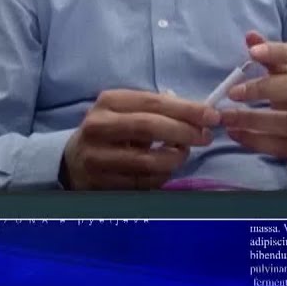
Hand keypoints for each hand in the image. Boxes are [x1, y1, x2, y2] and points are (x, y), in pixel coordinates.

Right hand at [61, 89, 220, 189]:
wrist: (74, 160)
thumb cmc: (114, 130)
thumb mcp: (130, 110)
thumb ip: (162, 109)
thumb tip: (202, 113)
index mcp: (109, 101)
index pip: (154, 102)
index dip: (187, 109)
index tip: (212, 115)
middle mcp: (98, 127)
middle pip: (150, 127)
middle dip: (184, 132)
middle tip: (206, 136)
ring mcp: (96, 158)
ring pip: (147, 161)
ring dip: (175, 158)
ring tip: (183, 154)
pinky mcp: (100, 184)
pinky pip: (142, 183)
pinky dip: (162, 176)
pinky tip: (166, 169)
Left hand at [221, 32, 286, 188]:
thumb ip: (274, 62)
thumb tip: (250, 36)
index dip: (280, 52)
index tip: (251, 52)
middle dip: (264, 88)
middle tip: (233, 92)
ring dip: (253, 119)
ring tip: (226, 117)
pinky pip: (284, 147)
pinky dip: (256, 141)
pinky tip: (236, 135)